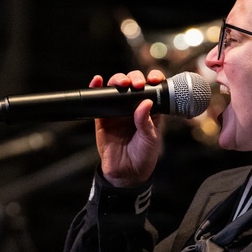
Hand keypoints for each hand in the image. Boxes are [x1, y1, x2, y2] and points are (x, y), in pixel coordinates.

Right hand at [91, 69, 164, 186]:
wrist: (127, 173)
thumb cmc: (144, 155)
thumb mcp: (151, 139)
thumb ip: (146, 121)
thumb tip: (145, 102)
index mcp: (150, 110)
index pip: (152, 89)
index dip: (154, 80)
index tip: (155, 79)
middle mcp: (133, 107)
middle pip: (133, 84)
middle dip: (135, 78)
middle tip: (137, 84)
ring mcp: (117, 111)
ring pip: (116, 88)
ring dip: (118, 80)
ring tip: (122, 83)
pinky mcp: (103, 117)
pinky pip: (99, 100)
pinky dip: (96, 88)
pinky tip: (97, 81)